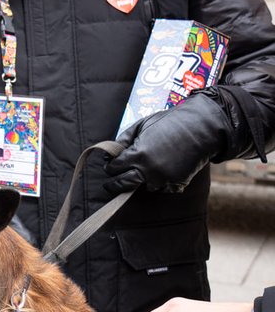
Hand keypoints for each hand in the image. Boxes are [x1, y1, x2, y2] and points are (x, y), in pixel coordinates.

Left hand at [105, 94, 227, 194]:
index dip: (110, 167)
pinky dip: (161, 182)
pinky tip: (164, 170)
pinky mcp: (176, 184)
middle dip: (115, 184)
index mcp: (137, 154)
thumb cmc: (169, 122)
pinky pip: (163, 188)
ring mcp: (162, 179)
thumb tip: (111, 152)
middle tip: (111, 184)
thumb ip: (124, 139)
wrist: (201, 127)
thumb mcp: (142, 124)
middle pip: (123, 184)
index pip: (114, 168)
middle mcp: (148, 170)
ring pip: (145, 187)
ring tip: (147, 170)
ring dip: (143, 181)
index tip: (110, 167)